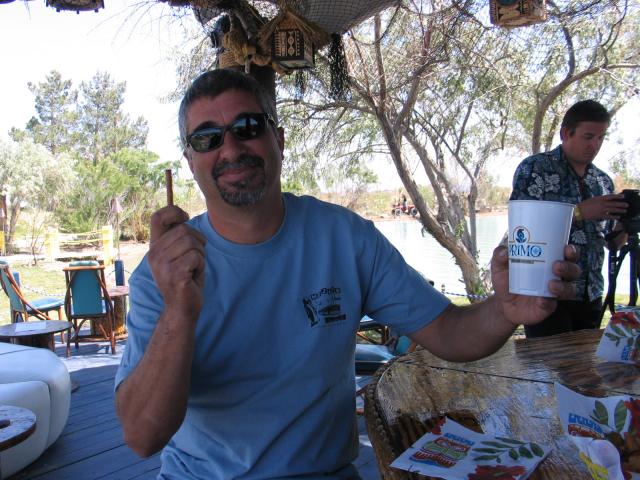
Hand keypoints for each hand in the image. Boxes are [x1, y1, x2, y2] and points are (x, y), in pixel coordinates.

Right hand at [148, 206, 205, 321]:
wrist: (182, 308)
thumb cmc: (186, 278)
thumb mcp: (179, 254)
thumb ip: (178, 237)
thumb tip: (183, 215)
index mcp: (154, 247)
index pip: (157, 217)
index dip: (174, 212)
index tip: (186, 218)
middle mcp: (154, 254)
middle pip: (184, 229)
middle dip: (198, 242)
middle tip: (195, 259)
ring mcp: (162, 265)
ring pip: (192, 242)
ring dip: (200, 255)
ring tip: (193, 268)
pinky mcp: (174, 274)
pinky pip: (196, 257)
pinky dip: (201, 265)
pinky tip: (193, 276)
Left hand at [491, 244, 579, 326]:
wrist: (502, 303)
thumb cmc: (507, 280)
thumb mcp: (500, 266)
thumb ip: (499, 256)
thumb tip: (504, 251)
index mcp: (549, 262)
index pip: (567, 255)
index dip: (571, 251)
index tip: (566, 248)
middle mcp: (556, 277)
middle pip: (573, 270)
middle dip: (568, 267)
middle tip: (556, 266)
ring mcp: (554, 293)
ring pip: (569, 289)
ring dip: (563, 286)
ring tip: (551, 284)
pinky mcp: (547, 307)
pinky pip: (552, 304)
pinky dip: (548, 301)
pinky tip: (542, 299)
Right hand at [579, 194, 626, 220]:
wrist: (579, 210)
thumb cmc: (585, 204)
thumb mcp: (593, 199)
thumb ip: (600, 199)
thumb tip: (607, 200)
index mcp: (600, 198)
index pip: (611, 196)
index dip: (618, 196)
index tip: (623, 196)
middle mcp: (602, 203)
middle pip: (614, 203)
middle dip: (621, 204)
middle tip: (626, 205)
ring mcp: (601, 209)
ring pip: (613, 210)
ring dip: (619, 210)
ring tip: (624, 211)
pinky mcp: (600, 215)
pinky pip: (609, 216)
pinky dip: (614, 216)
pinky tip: (618, 217)